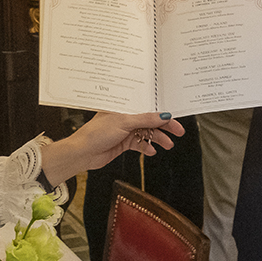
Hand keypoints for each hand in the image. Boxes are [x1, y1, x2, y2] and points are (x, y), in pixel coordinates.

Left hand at [40, 111, 184, 186]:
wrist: (83, 153)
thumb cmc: (95, 133)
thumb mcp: (123, 123)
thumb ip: (145, 120)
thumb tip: (163, 115)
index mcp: (123, 107)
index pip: (147, 108)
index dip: (161, 113)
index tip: (174, 119)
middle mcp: (124, 118)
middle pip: (149, 121)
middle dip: (164, 127)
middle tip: (177, 133)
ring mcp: (124, 130)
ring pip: (146, 133)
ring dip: (157, 139)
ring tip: (167, 145)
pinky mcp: (123, 142)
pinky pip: (139, 144)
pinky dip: (146, 147)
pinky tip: (151, 151)